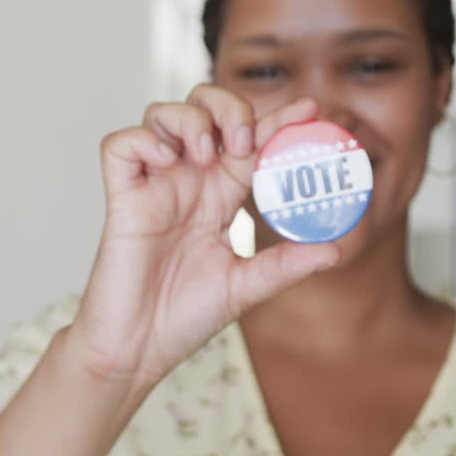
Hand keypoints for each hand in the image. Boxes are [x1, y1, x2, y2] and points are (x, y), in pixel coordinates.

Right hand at [65, 84, 340, 388]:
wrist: (139, 350)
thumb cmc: (184, 318)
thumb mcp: (246, 287)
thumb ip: (286, 264)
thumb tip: (335, 249)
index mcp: (221, 196)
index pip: (253, 142)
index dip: (279, 120)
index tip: (310, 108)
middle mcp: (189, 181)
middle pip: (205, 109)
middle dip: (228, 106)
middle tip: (244, 139)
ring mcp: (154, 185)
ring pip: (162, 114)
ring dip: (190, 119)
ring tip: (204, 153)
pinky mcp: (121, 196)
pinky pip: (120, 144)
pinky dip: (143, 140)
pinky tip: (166, 161)